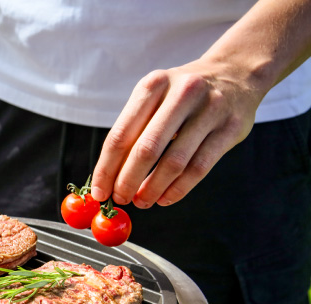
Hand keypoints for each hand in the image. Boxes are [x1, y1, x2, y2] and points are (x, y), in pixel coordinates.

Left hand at [90, 58, 263, 207]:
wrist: (234, 73)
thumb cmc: (181, 94)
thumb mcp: (154, 97)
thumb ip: (133, 131)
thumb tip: (108, 177)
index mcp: (154, 85)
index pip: (121, 135)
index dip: (106, 168)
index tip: (99, 191)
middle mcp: (183, 93)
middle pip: (146, 149)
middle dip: (128, 181)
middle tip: (120, 199)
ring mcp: (211, 109)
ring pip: (175, 162)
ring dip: (153, 189)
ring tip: (142, 201)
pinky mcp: (231, 128)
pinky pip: (199, 168)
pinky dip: (178, 189)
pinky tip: (165, 198)